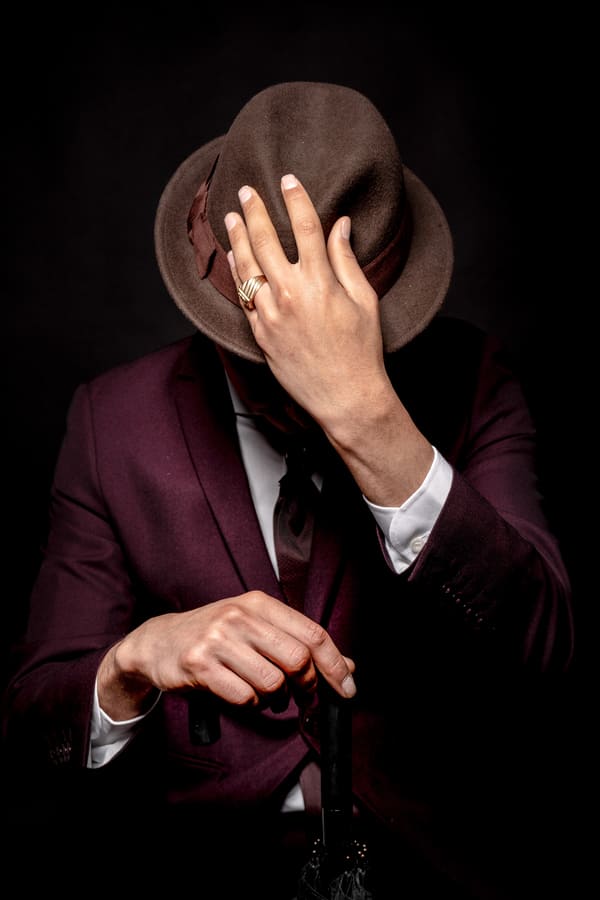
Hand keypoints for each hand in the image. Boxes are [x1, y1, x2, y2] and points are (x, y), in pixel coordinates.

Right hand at [97, 590, 355, 719]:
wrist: (158, 642)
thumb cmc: (216, 636)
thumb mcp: (256, 628)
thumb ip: (298, 643)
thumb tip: (346, 666)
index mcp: (259, 603)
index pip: (312, 633)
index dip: (335, 664)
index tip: (347, 688)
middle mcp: (239, 615)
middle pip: (297, 659)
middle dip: (306, 685)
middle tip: (301, 695)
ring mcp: (217, 639)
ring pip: (272, 682)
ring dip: (276, 699)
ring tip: (267, 696)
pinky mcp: (199, 664)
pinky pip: (244, 697)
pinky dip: (250, 704)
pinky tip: (242, 695)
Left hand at [224, 174, 390, 435]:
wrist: (344, 396)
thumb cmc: (361, 350)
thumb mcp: (363, 301)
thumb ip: (345, 260)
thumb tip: (339, 225)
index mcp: (320, 282)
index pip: (305, 227)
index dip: (295, 199)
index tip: (288, 179)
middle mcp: (291, 294)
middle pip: (267, 240)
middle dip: (255, 211)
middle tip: (247, 191)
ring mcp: (270, 315)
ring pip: (247, 267)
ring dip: (238, 237)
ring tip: (232, 217)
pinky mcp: (260, 334)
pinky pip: (243, 296)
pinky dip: (237, 273)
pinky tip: (235, 256)